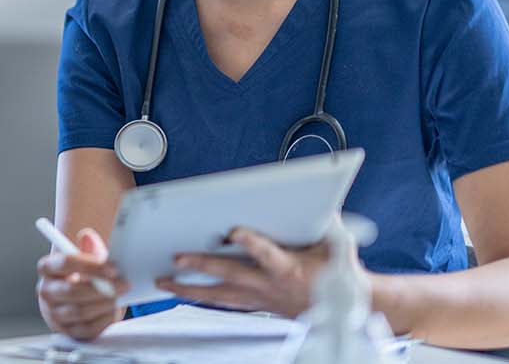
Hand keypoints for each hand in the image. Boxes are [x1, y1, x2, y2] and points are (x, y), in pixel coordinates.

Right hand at [36, 227, 130, 340]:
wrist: (76, 298)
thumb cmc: (81, 275)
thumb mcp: (86, 258)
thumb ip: (89, 247)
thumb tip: (87, 237)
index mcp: (47, 268)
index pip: (63, 263)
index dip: (89, 265)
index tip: (112, 267)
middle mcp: (47, 292)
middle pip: (72, 291)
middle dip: (102, 288)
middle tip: (123, 284)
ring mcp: (55, 314)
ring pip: (80, 311)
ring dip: (105, 303)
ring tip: (120, 296)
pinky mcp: (69, 332)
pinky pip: (87, 328)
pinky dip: (104, 320)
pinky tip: (113, 310)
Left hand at [154, 226, 349, 317]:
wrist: (344, 310)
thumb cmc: (339, 275)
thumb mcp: (339, 245)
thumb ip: (327, 222)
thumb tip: (320, 198)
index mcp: (288, 268)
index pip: (266, 253)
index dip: (250, 242)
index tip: (234, 230)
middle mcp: (268, 286)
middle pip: (230, 275)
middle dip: (202, 265)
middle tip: (177, 257)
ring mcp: (258, 298)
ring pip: (218, 294)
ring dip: (189, 287)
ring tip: (164, 281)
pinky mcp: (254, 305)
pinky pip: (222, 302)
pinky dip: (200, 296)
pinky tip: (180, 292)